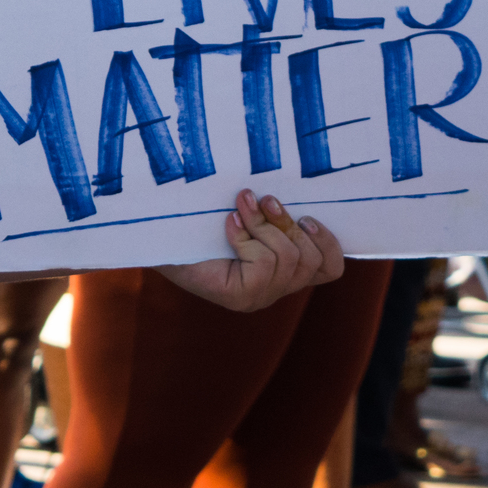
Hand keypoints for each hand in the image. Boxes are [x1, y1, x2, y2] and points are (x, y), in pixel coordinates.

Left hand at [156, 190, 345, 311]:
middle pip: (311, 259)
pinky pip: (264, 264)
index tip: (307, 215)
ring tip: (240, 207)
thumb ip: (273, 211)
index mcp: (283, 271)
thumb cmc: (200, 221)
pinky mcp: (239, 298)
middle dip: (287, 223)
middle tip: (262, 199)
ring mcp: (257, 298)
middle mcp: (274, 290)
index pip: (330, 269)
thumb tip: (290, 189)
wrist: (157, 235)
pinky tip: (227, 225)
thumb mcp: (247, 212)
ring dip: (263, 225)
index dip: (328, 242)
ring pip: (289, 257)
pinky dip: (246, 237)